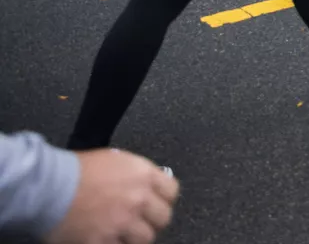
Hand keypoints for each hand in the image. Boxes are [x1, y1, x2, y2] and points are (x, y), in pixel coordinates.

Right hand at [47, 148, 178, 243]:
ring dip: (136, 235)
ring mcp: (123, 222)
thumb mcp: (113, 160)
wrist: (49, 187)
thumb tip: (143, 183)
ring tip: (123, 232)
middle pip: (163, 217)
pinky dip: (115, 243)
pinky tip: (106, 238)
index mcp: (143, 175)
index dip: (164, 198)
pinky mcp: (105, 240)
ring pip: (146, 237)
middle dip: (153, 220)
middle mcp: (138, 199)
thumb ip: (134, 174)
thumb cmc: (74, 170)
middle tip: (141, 220)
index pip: (172, 191)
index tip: (157, 202)